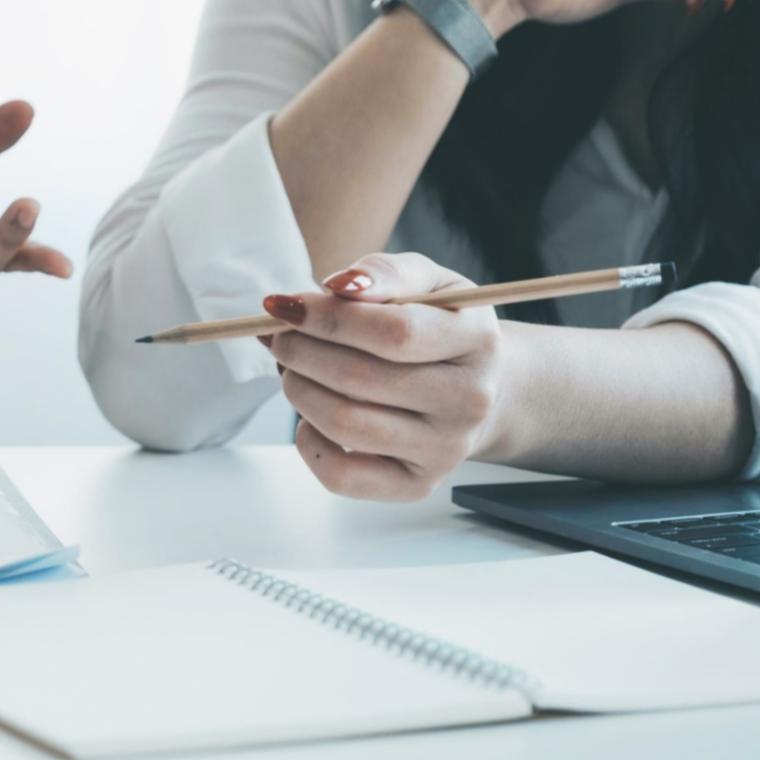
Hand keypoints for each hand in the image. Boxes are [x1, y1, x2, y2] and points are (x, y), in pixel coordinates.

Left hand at [261, 252, 502, 500]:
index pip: (394, 333)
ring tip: (292, 368)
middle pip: (360, 379)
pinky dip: (308, 440)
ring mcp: (445, 449)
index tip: (285, 307)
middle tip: (280, 337)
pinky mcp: (416, 485)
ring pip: (345, 423)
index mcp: (477, 339)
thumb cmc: (438, 327)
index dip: (327, 319)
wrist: (479, 390)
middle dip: (300, 352)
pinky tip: (310, 414)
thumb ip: (385, 273)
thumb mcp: (427, 283)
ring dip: (298, 390)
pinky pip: (342, 475)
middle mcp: (469, 400)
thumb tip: (337, 285)